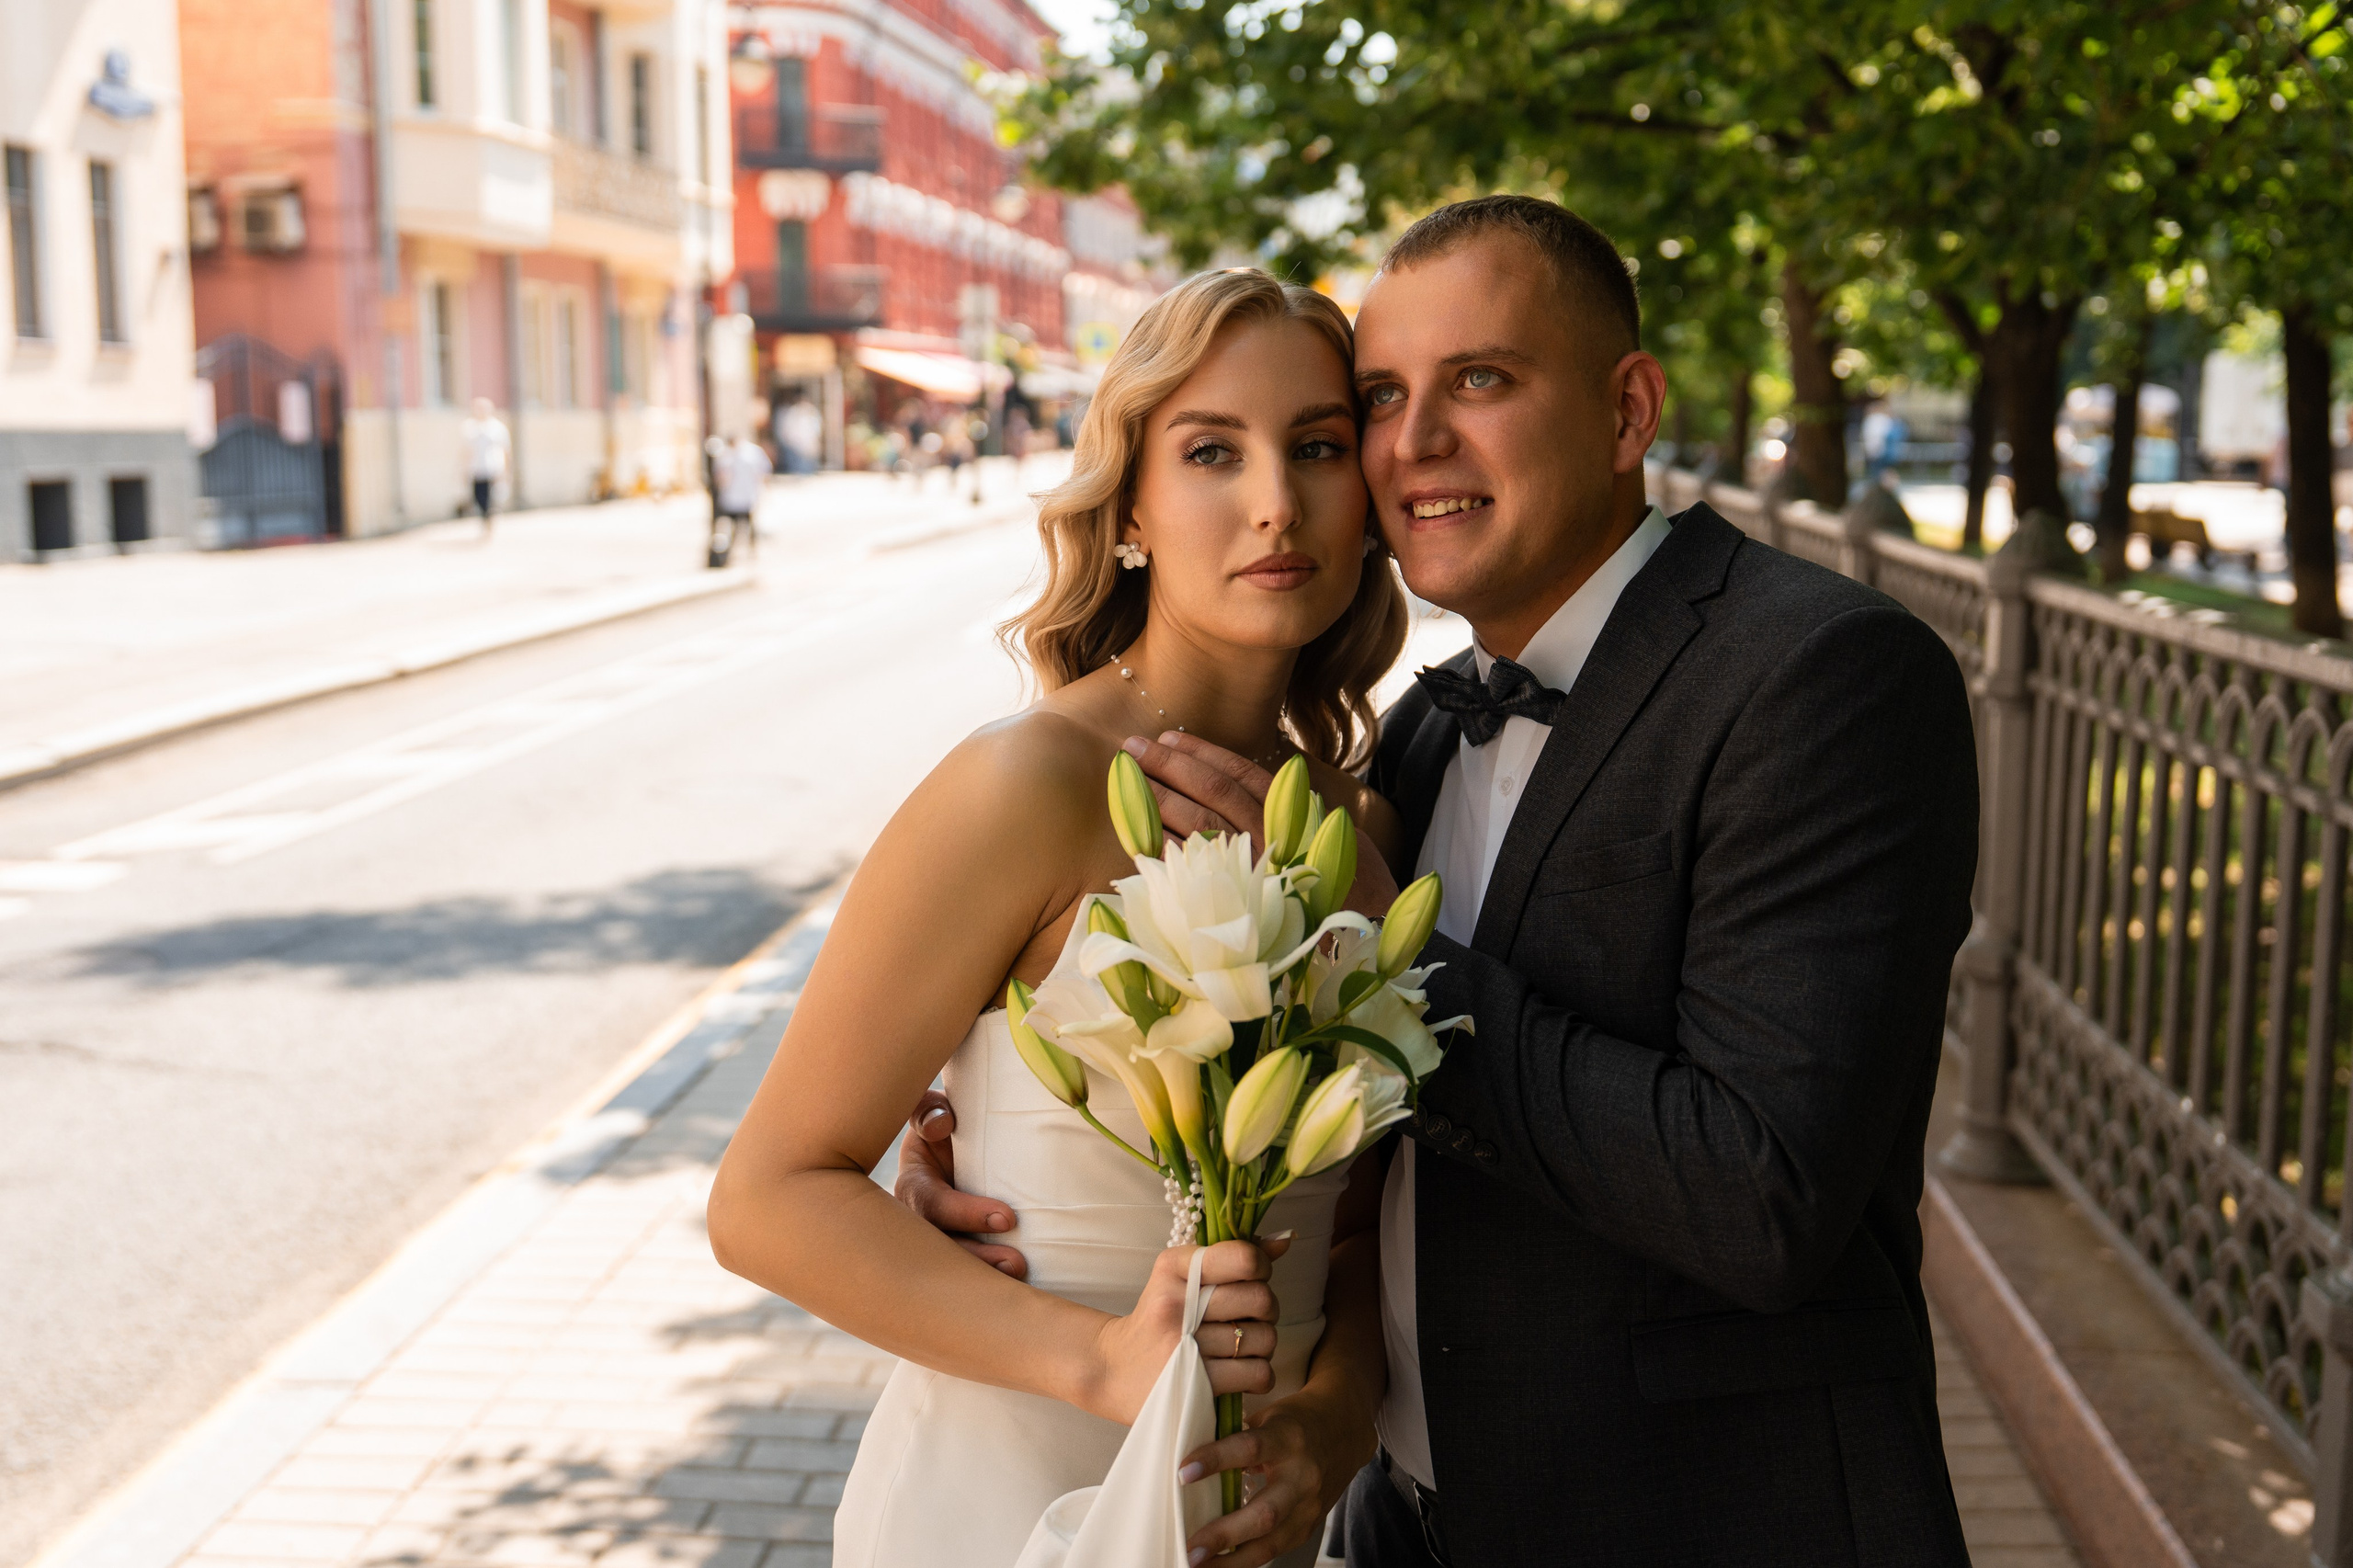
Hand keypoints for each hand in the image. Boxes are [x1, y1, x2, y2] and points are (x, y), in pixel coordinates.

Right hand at [893, 1091, 1027, 1277]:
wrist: (960, 1148)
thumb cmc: (949, 1128)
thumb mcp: (933, 1113)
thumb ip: (929, 1111)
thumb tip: (943, 1124)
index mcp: (915, 1186)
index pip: (933, 1205)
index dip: (966, 1214)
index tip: (1008, 1219)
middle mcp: (921, 1223)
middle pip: (942, 1249)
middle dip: (977, 1259)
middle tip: (1016, 1263)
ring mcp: (939, 1244)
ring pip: (954, 1269)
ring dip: (987, 1277)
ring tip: (1019, 1275)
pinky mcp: (959, 1258)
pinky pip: (970, 1277)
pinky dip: (993, 1286)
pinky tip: (1018, 1294)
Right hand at [1085, 1239, 1287, 1424]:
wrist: (1112, 1368)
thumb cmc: (1161, 1318)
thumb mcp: (1184, 1277)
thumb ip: (1234, 1257)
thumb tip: (1285, 1240)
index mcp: (1174, 1266)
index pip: (1243, 1257)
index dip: (1261, 1268)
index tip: (1252, 1278)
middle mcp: (1176, 1302)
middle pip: (1261, 1299)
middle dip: (1266, 1311)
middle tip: (1248, 1318)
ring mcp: (1182, 1344)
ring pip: (1264, 1338)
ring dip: (1262, 1346)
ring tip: (1239, 1348)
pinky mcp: (1193, 1383)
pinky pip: (1257, 1373)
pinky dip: (1259, 1375)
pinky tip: (1239, 1372)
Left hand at [1132, 732, 1400, 918]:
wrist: (1365, 935)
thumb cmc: (1352, 881)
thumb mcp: (1333, 830)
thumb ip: (1293, 805)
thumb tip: (1248, 782)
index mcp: (1292, 811)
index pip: (1238, 772)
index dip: (1201, 752)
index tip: (1169, 737)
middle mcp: (1270, 836)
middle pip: (1210, 792)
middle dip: (1168, 767)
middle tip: (1133, 750)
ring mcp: (1250, 870)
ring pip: (1196, 826)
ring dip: (1158, 801)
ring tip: (1131, 783)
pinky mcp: (1235, 902)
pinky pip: (1192, 872)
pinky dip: (1165, 850)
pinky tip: (1140, 835)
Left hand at [1179, 1383, 1372, 1567]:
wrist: (1345, 1431)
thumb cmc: (1295, 1421)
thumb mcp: (1268, 1415)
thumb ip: (1234, 1435)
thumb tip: (1192, 1460)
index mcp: (1288, 1438)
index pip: (1249, 1448)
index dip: (1216, 1459)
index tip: (1183, 1472)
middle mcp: (1303, 1475)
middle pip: (1264, 1513)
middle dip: (1224, 1534)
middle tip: (1189, 1546)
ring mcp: (1309, 1506)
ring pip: (1271, 1542)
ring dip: (1231, 1560)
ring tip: (1196, 1563)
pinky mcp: (1309, 1526)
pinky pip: (1276, 1550)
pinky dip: (1245, 1560)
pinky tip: (1220, 1564)